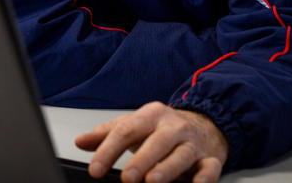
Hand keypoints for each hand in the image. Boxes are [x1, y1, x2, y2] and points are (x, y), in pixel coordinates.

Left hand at [75, 101, 227, 182]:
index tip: (95, 170)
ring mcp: (192, 143)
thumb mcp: (133, 126)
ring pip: (181, 154)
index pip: (126, 130)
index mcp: (150, 116)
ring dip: (167, 169)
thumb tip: (80, 141)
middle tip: (127, 178)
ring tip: (152, 181)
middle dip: (141, 160)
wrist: (202, 126)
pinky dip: (204, 179)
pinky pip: (209, 169)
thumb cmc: (160, 130)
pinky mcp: (210, 159)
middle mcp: (172, 127)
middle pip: (156, 141)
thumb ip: (106, 134)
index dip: (108, 150)